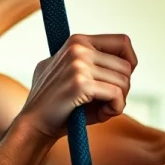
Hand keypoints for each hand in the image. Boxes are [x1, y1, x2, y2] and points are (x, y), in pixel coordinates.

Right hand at [19, 33, 138, 138]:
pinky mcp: (80, 83)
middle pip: (126, 66)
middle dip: (123, 88)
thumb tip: (129, 62)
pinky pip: (116, 95)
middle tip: (108, 102)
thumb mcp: (73, 73)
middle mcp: (78, 48)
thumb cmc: (59, 104)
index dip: (131, 62)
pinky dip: (115, 108)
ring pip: (124, 81)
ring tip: (102, 108)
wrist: (34, 123)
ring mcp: (78, 64)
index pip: (122, 42)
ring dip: (119, 100)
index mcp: (78, 41)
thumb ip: (94, 63)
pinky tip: (103, 114)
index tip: (122, 79)